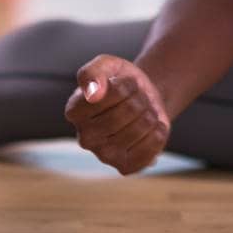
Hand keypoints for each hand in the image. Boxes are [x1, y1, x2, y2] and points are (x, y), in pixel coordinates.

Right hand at [64, 55, 171, 174]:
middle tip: (137, 98)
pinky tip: (151, 127)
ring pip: (142, 126)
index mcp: (74, 111)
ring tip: (143, 112)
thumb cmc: (120, 81)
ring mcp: (104, 155)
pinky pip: (153, 145)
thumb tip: (92, 94)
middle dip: (140, 98)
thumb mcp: (106, 65)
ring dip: (150, 112)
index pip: (111, 93)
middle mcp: (84, 138)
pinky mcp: (125, 167)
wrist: (143, 99)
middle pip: (129, 110)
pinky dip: (159, 130)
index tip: (123, 84)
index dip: (125, 85)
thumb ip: (93, 73)